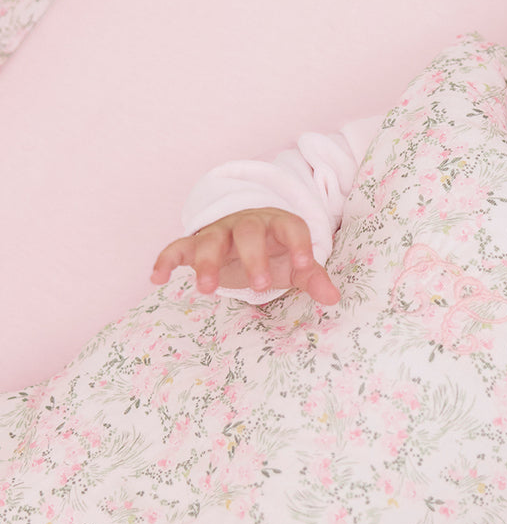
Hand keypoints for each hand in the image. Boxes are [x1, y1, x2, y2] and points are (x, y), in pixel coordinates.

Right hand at [151, 208, 340, 304]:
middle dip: (253, 257)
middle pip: (249, 231)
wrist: (244, 234)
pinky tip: (157, 278)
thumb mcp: (295, 264)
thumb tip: (333, 299)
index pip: (291, 227)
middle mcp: (248, 224)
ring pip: (211, 239)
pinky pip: (177, 247)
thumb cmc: (274, 251)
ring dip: (207, 262)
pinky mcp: (195, 243)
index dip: (300, 244)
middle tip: (259, 287)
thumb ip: (313, 277)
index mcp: (278, 225)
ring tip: (205, 290)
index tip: (307, 265)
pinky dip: (166, 260)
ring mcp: (219, 232)